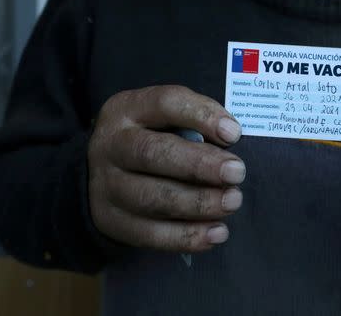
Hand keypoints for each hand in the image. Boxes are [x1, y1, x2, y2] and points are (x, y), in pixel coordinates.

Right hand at [88, 85, 245, 252]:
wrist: (103, 171)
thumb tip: (231, 137)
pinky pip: (149, 234)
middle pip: (153, 154)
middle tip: (237, 173)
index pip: (164, 103)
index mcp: (126, 109)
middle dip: (200, 165)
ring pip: (152, 198)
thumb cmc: (151, 136)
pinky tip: (216, 233)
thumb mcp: (164, 116)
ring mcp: (106, 186)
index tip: (234, 134)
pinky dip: (187, 236)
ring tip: (231, 201)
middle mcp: (110, 145)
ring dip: (198, 203)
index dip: (201, 116)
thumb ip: (194, 120)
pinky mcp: (110, 221)